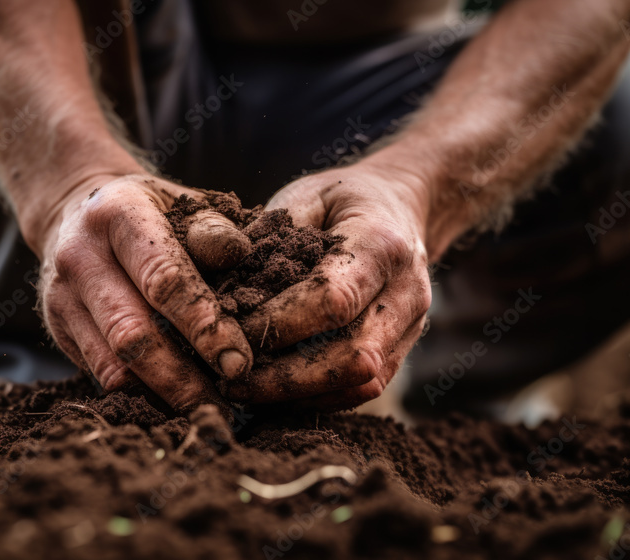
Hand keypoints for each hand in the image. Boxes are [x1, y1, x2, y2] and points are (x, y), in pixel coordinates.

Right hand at [35, 174, 252, 411]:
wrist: (75, 212)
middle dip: (183, 378)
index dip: (203, 325)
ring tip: (206, 411)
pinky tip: (176, 401)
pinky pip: (102, 373)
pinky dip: (143, 393)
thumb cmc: (150, 211)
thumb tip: (237, 253)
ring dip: (163, 395)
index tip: (238, 361)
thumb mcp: (181, 202)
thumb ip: (211, 227)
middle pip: (133, 333)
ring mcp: (62, 296)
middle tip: (224, 407)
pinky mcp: (59, 329)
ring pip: (113, 365)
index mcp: (117, 214)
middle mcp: (80, 256)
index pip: (163, 279)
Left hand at [225, 164, 432, 410]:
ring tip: (246, 390)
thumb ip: (269, 235)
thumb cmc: (342, 199)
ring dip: (299, 396)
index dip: (279, 324)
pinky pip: (362, 391)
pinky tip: (274, 391)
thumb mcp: (306, 196)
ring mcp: (410, 326)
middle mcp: (406, 291)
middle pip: (353, 357)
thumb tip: (219, 284)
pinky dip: (315, 398)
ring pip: (361, 384)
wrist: (400, 207)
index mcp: (383, 244)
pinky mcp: (401, 350)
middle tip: (231, 379)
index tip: (230, 329)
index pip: (332, 300)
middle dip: (286, 378)